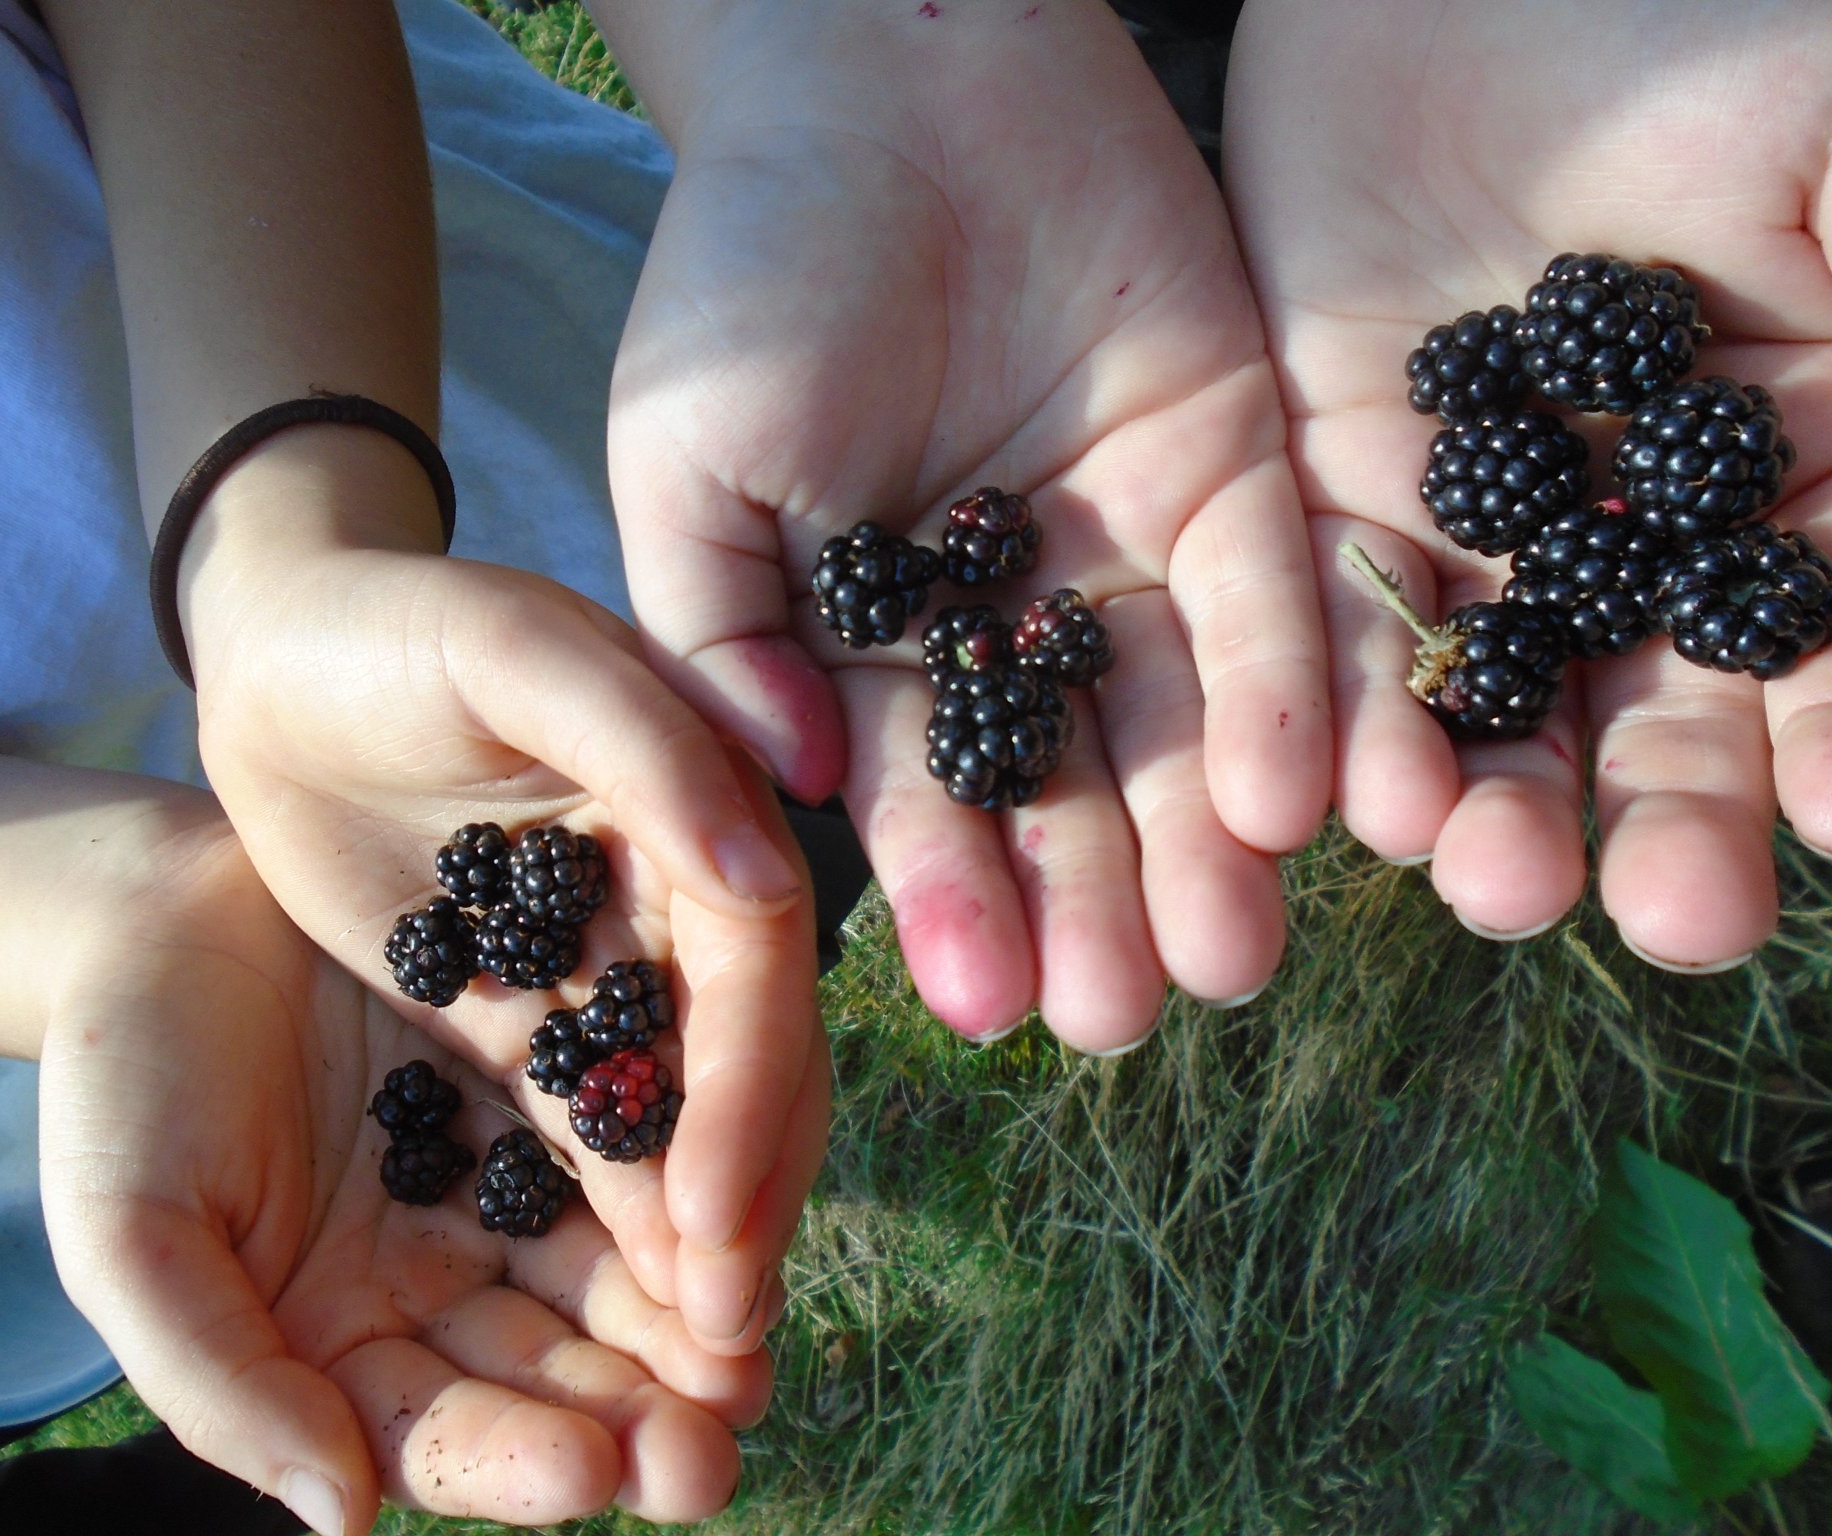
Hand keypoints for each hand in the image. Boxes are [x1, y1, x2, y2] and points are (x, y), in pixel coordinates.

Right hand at [40, 818, 769, 1533]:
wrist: (164, 909)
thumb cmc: (122, 1079)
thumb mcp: (134, 1236)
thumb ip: (223, 1383)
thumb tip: (345, 1517)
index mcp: (336, 1349)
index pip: (441, 1435)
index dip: (518, 1462)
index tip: (593, 1468)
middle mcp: (437, 1289)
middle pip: (552, 1375)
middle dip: (638, 1420)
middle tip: (712, 1453)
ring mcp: (502, 1191)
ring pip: (611, 1279)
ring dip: (684, 1328)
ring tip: (747, 1360)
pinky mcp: (549, 1095)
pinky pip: (628, 1150)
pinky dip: (684, 1193)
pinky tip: (739, 1220)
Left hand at [178, 432, 824, 1347]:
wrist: (277, 658)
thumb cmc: (392, 627)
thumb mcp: (512, 649)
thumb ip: (646, 746)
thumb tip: (771, 881)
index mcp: (705, 803)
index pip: (756, 968)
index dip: (750, 1094)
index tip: (716, 1222)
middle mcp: (680, 898)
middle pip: (739, 1065)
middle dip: (742, 1200)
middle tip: (727, 1342)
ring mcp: (606, 968)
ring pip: (673, 1120)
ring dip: (694, 1240)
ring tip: (695, 1371)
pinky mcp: (530, 1019)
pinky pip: (583, 1133)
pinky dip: (611, 1222)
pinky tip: (625, 1316)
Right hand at [598, 0, 1331, 1047]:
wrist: (885, 79)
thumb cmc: (753, 271)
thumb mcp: (684, 464)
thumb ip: (721, 633)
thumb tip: (784, 782)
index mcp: (881, 645)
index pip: (923, 798)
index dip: (948, 899)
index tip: (979, 1004)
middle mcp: (1013, 625)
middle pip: (1065, 790)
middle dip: (1093, 904)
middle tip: (1121, 1014)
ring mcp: (1128, 554)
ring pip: (1179, 727)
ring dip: (1205, 845)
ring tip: (1221, 959)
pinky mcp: (1236, 473)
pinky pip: (1270, 600)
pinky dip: (1286, 697)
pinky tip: (1289, 803)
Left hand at [1225, 0, 1831, 965]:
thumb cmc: (1711, 30)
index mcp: (1795, 473)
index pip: (1821, 645)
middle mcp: (1636, 534)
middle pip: (1663, 712)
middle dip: (1669, 820)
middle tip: (1673, 915)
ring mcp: (1484, 525)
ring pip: (1495, 697)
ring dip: (1497, 803)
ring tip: (1492, 882)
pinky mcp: (1337, 492)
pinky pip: (1337, 624)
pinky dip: (1343, 709)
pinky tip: (1350, 797)